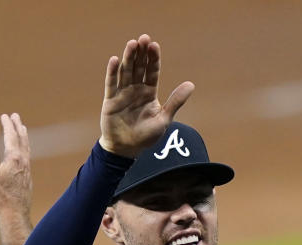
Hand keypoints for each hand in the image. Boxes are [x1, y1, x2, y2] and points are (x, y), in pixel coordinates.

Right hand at [0, 113, 31, 219]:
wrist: (14, 213)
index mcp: (14, 158)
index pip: (11, 136)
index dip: (8, 125)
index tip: (5, 116)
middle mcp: (23, 162)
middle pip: (22, 139)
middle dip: (18, 126)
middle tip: (16, 116)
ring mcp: (27, 170)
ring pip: (27, 148)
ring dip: (24, 136)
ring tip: (22, 129)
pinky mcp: (28, 178)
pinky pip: (28, 157)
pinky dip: (25, 148)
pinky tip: (23, 152)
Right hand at [99, 34, 194, 157]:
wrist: (126, 149)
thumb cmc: (146, 136)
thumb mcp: (164, 119)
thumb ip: (176, 101)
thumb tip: (191, 84)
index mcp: (149, 92)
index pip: (152, 71)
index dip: (153, 58)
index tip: (154, 45)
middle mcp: (136, 89)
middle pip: (138, 67)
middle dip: (141, 53)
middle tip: (143, 38)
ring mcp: (122, 93)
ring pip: (125, 72)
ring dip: (128, 58)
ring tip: (131, 44)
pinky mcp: (110, 100)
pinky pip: (111, 84)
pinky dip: (112, 72)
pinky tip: (114, 60)